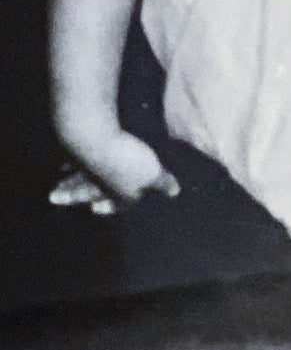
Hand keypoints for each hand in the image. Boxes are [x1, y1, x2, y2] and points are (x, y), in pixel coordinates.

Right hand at [50, 130, 179, 212]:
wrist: (94, 140)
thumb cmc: (126, 160)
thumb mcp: (151, 171)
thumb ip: (161, 182)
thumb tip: (175, 191)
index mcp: (117, 190)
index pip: (114, 201)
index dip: (108, 206)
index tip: (95, 209)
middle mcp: (98, 182)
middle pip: (85, 192)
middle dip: (75, 197)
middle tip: (59, 200)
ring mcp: (84, 167)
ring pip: (76, 178)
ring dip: (67, 185)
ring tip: (56, 188)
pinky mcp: (76, 150)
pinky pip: (71, 160)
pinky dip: (67, 163)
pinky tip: (63, 163)